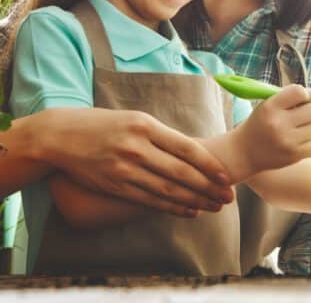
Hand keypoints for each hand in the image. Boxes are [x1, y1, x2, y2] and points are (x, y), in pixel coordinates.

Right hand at [38, 108, 233, 216]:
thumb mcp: (136, 119)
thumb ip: (162, 135)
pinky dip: (171, 208)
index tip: (225, 176)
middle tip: (227, 196)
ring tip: (213, 207)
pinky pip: (149, 200)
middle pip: (180, 172)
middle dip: (208, 187)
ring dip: (194, 201)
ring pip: (167, 190)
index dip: (209, 164)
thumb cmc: (106, 124)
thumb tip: (193, 152)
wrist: (63, 135)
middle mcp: (137, 147)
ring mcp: (124, 168)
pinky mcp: (115, 185)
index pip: (186, 147)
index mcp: (146, 125)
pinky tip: (188, 211)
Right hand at [235, 84, 310, 174]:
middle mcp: (279, 123)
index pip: (299, 92)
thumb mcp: (267, 105)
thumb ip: (289, 97)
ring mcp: (288, 141)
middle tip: (302, 115)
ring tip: (301, 128)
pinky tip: (304, 140)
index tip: (304, 99)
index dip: (306, 94)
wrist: (244, 152)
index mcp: (270, 107)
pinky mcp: (295, 156)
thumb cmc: (260, 123)